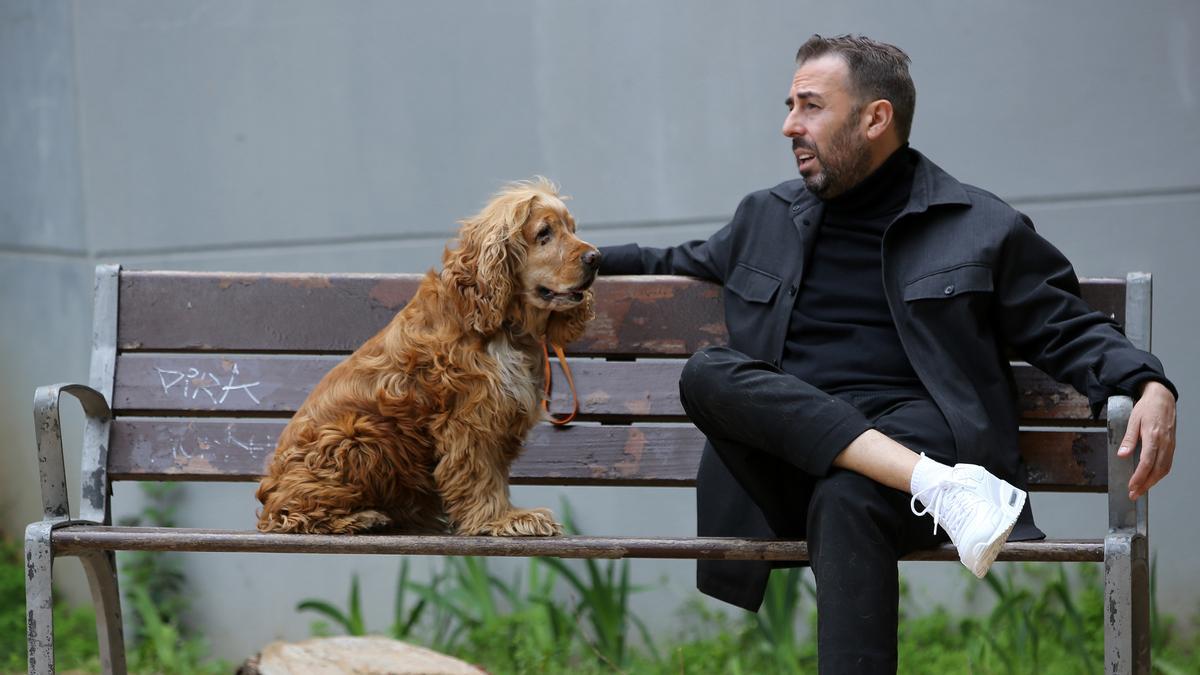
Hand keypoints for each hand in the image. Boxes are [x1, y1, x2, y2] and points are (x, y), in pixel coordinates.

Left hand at [1118, 380, 1176, 499]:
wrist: (1162, 399)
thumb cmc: (1146, 408)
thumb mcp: (1132, 420)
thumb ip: (1128, 439)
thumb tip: (1121, 455)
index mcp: (1153, 436)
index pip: (1147, 462)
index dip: (1139, 477)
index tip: (1131, 486)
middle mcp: (1164, 443)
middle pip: (1157, 470)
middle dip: (1145, 484)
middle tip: (1134, 494)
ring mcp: (1170, 445)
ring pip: (1164, 469)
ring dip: (1153, 482)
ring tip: (1141, 490)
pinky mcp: (1172, 446)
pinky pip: (1167, 464)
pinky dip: (1159, 474)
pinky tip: (1151, 478)